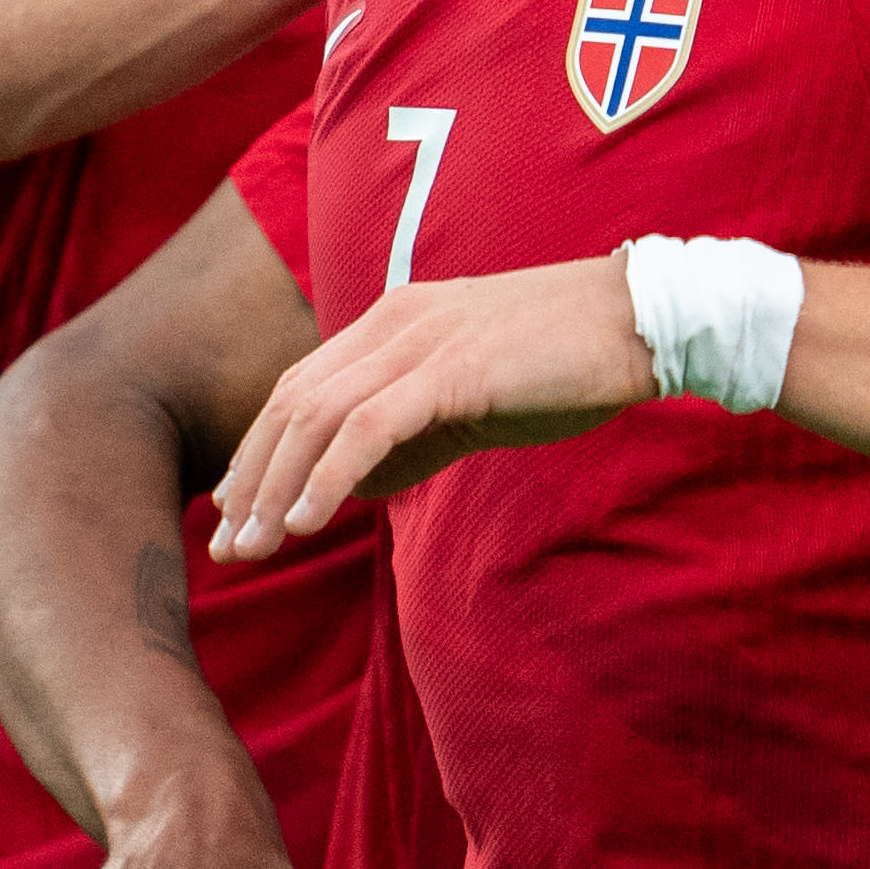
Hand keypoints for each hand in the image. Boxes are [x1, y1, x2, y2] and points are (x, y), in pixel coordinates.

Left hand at [209, 256, 651, 561]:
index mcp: (391, 322)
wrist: (642, 324)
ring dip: (278, 487)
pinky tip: (307, 521)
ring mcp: (421, 340)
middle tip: (227, 547)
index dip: (259, 453)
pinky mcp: (453, 369)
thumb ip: (409, 434)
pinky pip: (369, 426)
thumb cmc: (564, 365)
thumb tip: (352, 485)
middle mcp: (392, 322)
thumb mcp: (469, 399)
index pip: (299, 388)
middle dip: (251, 478)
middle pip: (292, 402)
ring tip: (255, 547)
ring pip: (318, 415)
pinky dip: (329, 475)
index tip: (234, 513)